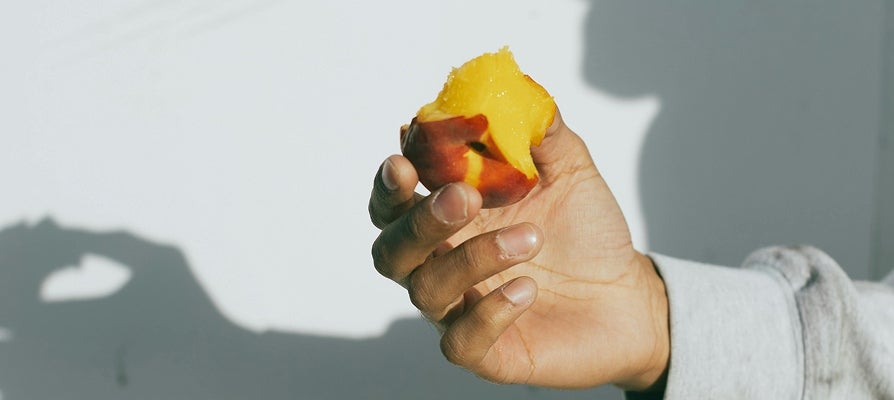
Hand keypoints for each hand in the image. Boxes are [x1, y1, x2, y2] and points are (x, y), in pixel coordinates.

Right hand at [369, 109, 668, 390]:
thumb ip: (540, 133)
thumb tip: (518, 89)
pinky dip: (489, 312)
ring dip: (472, 259)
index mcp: (451, 218)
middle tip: (464, 198)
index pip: (394, 202)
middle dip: (417, 221)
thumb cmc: (588, 233)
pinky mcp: (486, 352)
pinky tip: (527, 288)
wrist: (629, 297)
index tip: (405, 158)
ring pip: (426, 290)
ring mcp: (459, 309)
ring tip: (531, 238)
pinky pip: (461, 341)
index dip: (390, 183)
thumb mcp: (570, 172)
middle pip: (391, 249)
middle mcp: (443, 264)